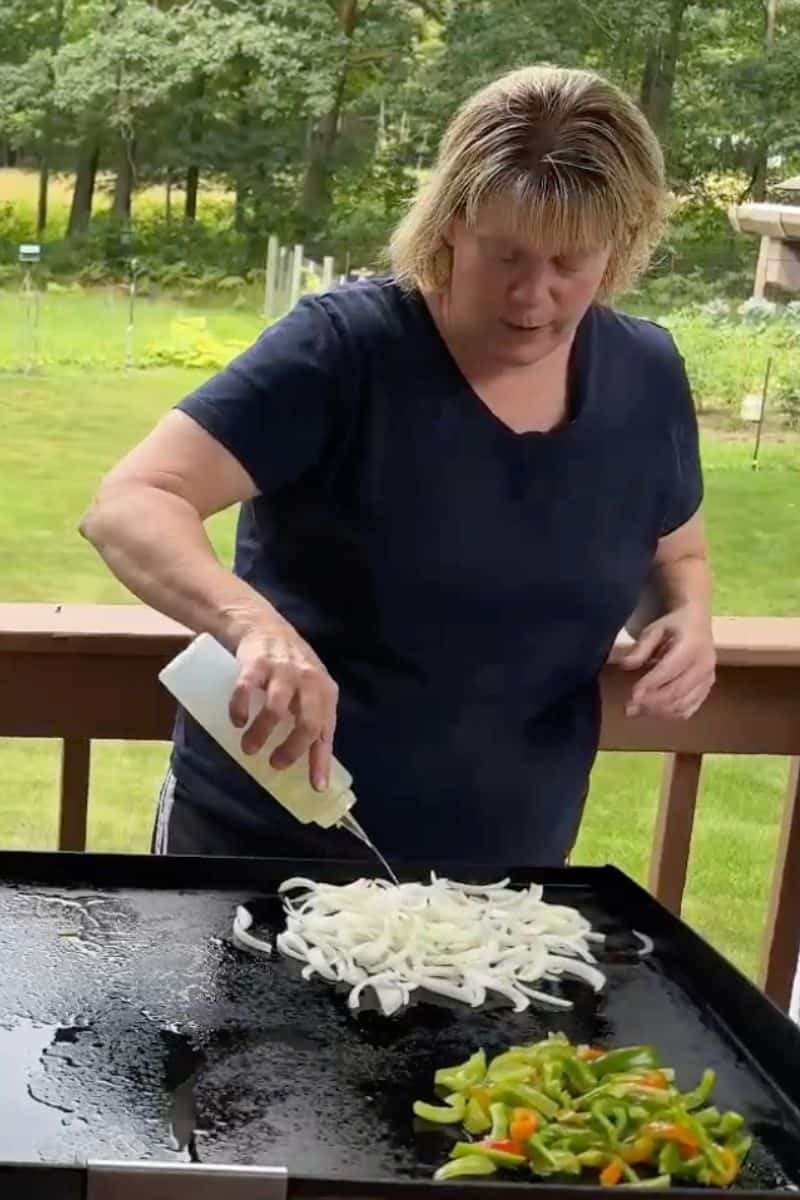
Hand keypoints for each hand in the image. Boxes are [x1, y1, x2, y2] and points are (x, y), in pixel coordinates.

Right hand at [228, 623, 338, 790]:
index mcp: (325, 692)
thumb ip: (312, 720)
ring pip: (276, 709)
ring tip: (249, 747)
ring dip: (261, 733)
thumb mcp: (310, 691)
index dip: (320, 760)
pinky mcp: (256, 663)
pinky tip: (237, 721)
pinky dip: (240, 709)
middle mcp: (309, 681)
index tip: (316, 786)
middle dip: (291, 750)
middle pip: (307, 723)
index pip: (326, 731)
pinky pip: (247, 689)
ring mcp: (282, 671)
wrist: (264, 626)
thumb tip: (313, 768)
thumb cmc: (291, 669)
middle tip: (275, 763)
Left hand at [621, 608, 714, 719]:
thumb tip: (625, 666)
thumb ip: (641, 648)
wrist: (697, 624)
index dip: (650, 685)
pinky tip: (654, 712)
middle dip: (651, 703)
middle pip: (676, 691)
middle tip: (629, 709)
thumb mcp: (654, 630)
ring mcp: (708, 679)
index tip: (632, 696)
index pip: (669, 670)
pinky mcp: (707, 689)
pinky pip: (690, 708)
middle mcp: (703, 665)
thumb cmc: (673, 626)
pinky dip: (671, 714)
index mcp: (691, 646)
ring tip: (637, 711)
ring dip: (658, 712)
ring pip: (683, 704)